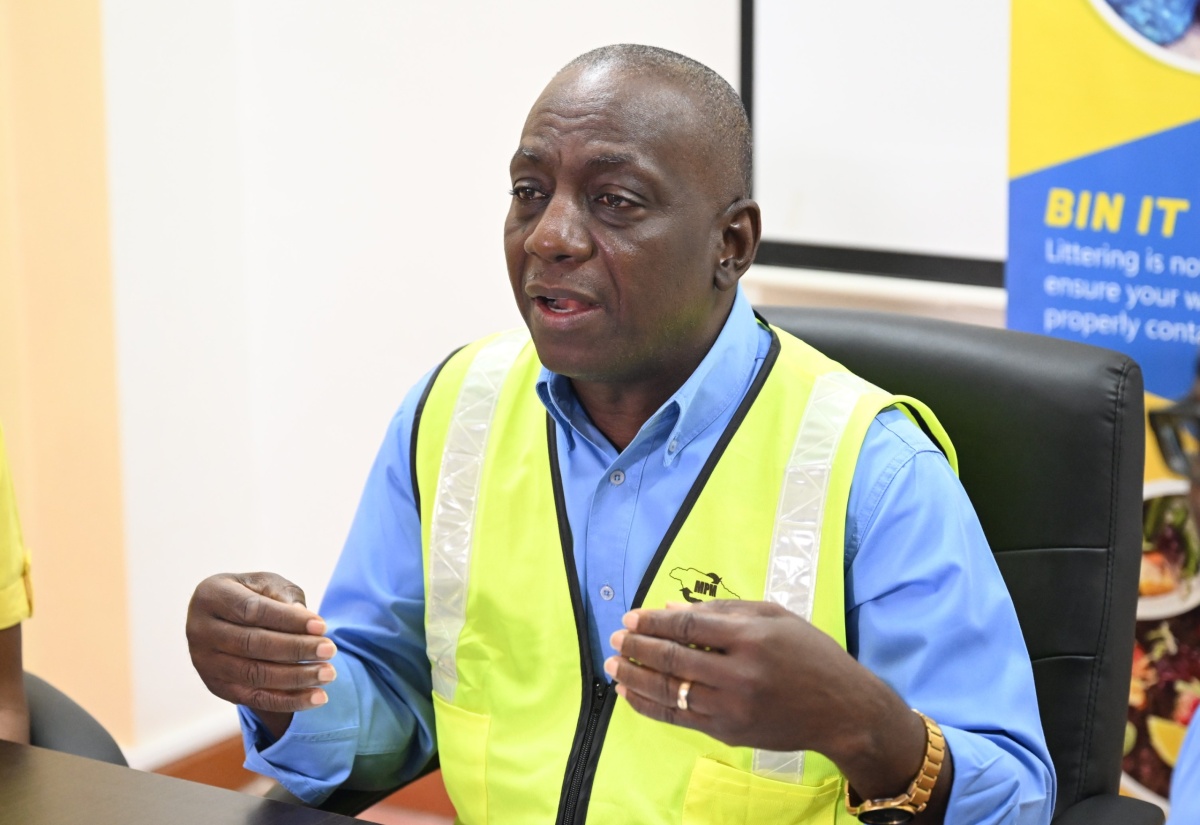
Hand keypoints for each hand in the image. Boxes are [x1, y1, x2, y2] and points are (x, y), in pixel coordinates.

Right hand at [186, 572, 336, 732]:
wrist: (224, 617)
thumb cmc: (252, 594)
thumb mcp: (266, 583)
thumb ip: (284, 596)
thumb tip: (305, 619)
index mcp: (211, 596)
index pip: (252, 610)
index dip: (289, 620)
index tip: (323, 626)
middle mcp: (200, 630)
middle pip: (253, 644)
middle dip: (296, 649)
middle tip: (330, 650)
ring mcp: (204, 663)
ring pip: (254, 674)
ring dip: (296, 677)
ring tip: (329, 673)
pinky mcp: (217, 687)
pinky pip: (255, 699)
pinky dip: (289, 701)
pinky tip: (318, 697)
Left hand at [605, 600, 942, 804]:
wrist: (843, 709)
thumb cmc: (810, 654)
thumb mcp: (774, 617)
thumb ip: (722, 612)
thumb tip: (670, 610)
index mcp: (752, 637)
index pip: (688, 627)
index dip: (653, 622)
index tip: (630, 617)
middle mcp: (740, 673)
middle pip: (673, 659)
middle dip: (637, 648)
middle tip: (615, 639)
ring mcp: (733, 707)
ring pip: (670, 692)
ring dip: (635, 678)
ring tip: (613, 666)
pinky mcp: (729, 732)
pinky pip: (678, 718)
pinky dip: (650, 706)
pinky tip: (630, 695)